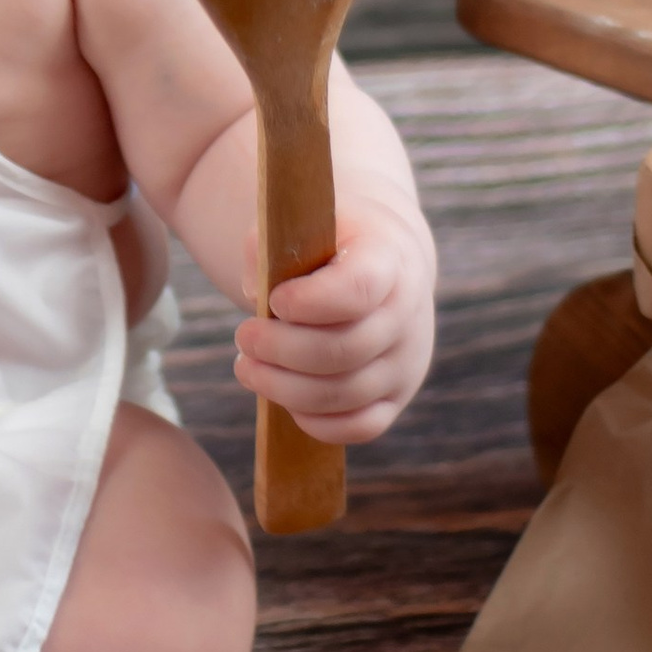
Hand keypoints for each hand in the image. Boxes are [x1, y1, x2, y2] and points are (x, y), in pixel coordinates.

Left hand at [234, 202, 433, 445]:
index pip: (357, 290)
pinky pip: (359, 427)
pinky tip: (282, 395)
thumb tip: (256, 297)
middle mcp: (407, 313)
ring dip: (283, 387)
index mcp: (389, 258)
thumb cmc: (329, 242)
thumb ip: (269, 251)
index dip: (309, 302)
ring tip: (247, 366)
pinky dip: (314, 421)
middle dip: (280, 349)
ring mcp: (407, 361)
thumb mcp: (300, 224)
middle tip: (243, 336)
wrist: (384, 264)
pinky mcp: (397, 396)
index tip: (274, 300)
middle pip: (343, 351)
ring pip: (344, 394)